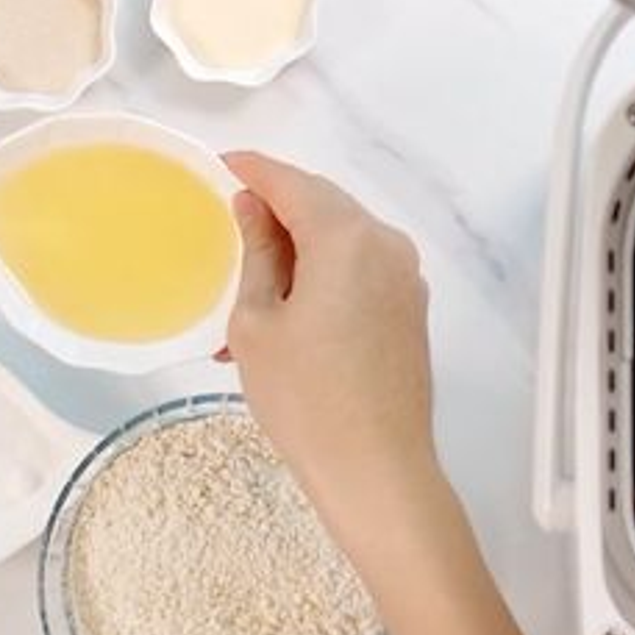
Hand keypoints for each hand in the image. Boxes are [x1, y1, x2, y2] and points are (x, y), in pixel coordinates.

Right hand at [220, 151, 437, 528]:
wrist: (376, 468)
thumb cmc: (306, 400)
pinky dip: (322, 279)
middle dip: (276, 212)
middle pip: (324, 206)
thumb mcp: (257, 321)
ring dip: (297, 254)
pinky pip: (360, 274)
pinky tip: (285, 316)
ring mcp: (406, 279)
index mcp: (348, 237)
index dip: (254, 170)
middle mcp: (387, 246)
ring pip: (342, 243)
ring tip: (247, 296)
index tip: (223, 165)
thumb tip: (253, 208)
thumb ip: (257, 252)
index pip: (292, 182)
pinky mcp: (410, 311)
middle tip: (230, 230)